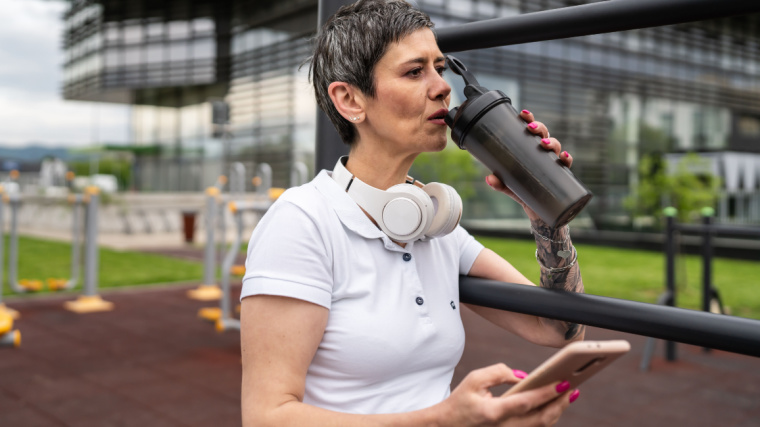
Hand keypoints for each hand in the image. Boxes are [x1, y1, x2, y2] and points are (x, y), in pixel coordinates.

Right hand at [436, 363, 575, 425]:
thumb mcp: (474, 380)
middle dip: (560, 404)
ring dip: (557, 411)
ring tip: (569, 395)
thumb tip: (523, 376)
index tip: (563, 383)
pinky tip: (554, 405)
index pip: (526, 402)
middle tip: (573, 388)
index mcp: (494, 412)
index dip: (546, 393)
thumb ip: (498, 373)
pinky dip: (546, 417)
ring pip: (540, 426)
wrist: (447, 426)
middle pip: (540, 419)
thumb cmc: (460, 402)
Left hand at [484, 110, 572, 220]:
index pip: (531, 131)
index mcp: (530, 150)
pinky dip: (567, 159)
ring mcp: (553, 163)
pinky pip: (567, 165)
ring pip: (556, 146)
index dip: (529, 120)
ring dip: (552, 142)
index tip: (523, 114)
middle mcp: (543, 154)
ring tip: (544, 144)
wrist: (538, 212)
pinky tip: (564, 157)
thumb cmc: (523, 192)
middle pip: (544, 134)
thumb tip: (489, 178)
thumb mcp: (509, 187)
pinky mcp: (562, 176)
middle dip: (540, 128)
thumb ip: (500, 183)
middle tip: (531, 129)